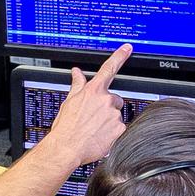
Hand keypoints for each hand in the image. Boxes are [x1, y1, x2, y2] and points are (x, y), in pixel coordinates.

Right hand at [40, 44, 130, 167]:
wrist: (67, 147)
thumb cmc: (66, 127)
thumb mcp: (69, 101)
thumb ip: (77, 85)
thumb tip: (77, 73)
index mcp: (93, 91)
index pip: (109, 68)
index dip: (120, 56)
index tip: (128, 48)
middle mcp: (106, 100)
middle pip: (115, 99)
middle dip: (107, 107)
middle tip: (94, 118)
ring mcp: (114, 114)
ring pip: (117, 115)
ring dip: (109, 121)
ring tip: (94, 129)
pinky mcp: (119, 129)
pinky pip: (119, 129)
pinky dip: (112, 133)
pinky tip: (100, 137)